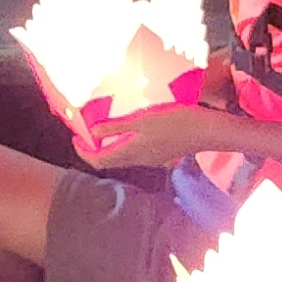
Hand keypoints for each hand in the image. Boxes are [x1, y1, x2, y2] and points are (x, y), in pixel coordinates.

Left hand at [77, 102, 222, 170]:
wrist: (205, 131)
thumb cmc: (174, 122)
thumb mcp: (142, 120)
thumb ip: (116, 127)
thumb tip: (92, 133)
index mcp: (130, 152)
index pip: (98, 160)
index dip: (83, 152)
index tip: (75, 138)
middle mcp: (138, 160)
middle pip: (108, 161)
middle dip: (93, 150)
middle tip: (85, 134)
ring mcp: (150, 158)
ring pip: (121, 157)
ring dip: (108, 147)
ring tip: (102, 131)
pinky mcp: (160, 154)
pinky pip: (134, 152)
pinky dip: (123, 144)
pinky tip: (127, 131)